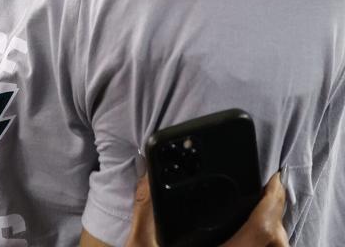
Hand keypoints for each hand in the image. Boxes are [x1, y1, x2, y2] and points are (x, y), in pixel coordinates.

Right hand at [125, 172, 287, 246]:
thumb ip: (145, 213)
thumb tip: (148, 179)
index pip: (261, 231)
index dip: (272, 202)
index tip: (271, 181)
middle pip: (275, 243)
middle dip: (274, 216)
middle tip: (263, 194)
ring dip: (270, 235)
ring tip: (258, 214)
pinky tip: (246, 240)